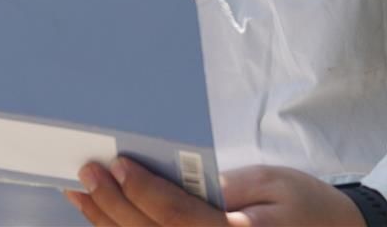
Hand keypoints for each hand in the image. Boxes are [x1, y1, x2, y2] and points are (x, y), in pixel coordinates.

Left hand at [66, 158, 362, 226]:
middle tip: (85, 174)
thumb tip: (163, 178)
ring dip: (110, 225)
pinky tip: (104, 218)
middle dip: (115, 206)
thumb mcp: (268, 183)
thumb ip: (218, 186)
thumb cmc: (305, 205)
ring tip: (81, 195)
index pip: (179, 220)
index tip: (116, 165)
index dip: (143, 193)